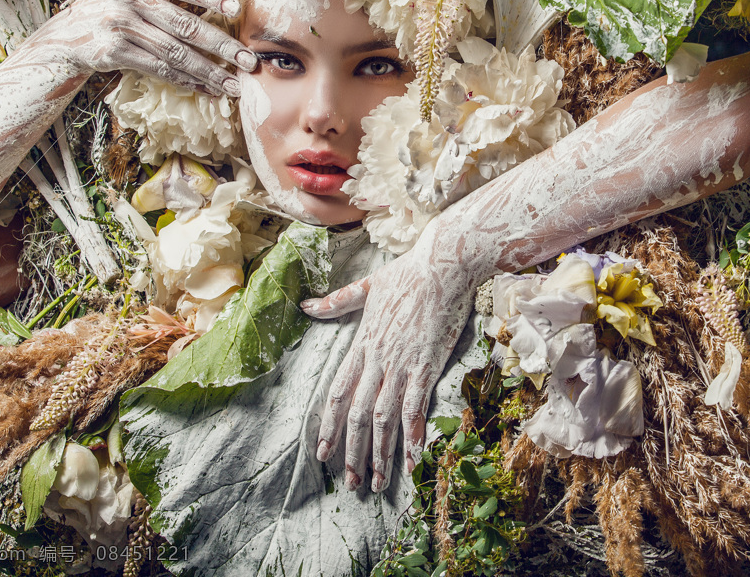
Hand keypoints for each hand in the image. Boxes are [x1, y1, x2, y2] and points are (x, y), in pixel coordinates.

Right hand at [35, 0, 256, 94]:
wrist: (63, 37)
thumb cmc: (109, 12)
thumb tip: (214, 16)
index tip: (235, 10)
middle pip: (185, 25)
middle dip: (221, 46)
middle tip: (248, 61)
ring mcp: (120, 25)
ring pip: (175, 53)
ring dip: (209, 72)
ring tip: (232, 84)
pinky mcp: (114, 52)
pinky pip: (159, 70)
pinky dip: (186, 81)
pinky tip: (206, 89)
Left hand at [301, 223, 485, 491]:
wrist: (444, 264)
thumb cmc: (408, 273)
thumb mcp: (366, 286)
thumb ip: (337, 302)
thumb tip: (305, 305)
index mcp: (362, 343)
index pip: (337, 392)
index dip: (327, 425)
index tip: (321, 452)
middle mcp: (378, 359)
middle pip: (357, 415)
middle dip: (352, 452)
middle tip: (349, 483)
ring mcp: (403, 364)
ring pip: (384, 418)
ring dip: (380, 454)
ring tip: (378, 483)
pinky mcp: (428, 365)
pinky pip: (416, 409)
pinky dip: (412, 437)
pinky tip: (412, 462)